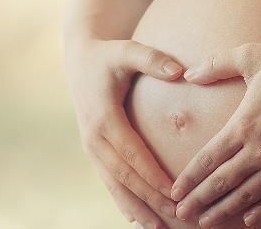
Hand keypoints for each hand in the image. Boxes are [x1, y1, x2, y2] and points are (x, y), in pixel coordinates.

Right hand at [65, 38, 183, 227]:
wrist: (80, 61)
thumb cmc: (108, 56)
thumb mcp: (126, 50)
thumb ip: (152, 59)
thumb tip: (180, 72)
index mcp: (103, 118)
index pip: (131, 154)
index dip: (152, 176)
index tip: (174, 194)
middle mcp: (93, 138)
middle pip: (124, 176)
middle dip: (150, 199)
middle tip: (176, 218)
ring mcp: (91, 147)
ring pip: (114, 185)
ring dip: (136, 207)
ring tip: (158, 228)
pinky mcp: (94, 151)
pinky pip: (108, 181)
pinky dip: (123, 201)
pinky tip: (137, 218)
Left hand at [171, 43, 260, 227]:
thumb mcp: (251, 55)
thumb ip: (216, 64)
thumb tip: (188, 73)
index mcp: (243, 125)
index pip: (207, 160)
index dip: (189, 179)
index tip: (174, 192)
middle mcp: (260, 150)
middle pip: (222, 183)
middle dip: (199, 201)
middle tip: (181, 215)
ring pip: (247, 195)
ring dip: (224, 210)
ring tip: (206, 222)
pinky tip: (248, 219)